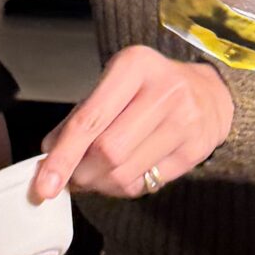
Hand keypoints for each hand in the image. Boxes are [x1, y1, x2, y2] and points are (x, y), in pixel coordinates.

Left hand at [35, 46, 233, 199]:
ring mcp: (185, 122)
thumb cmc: (150, 87)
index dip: (63, 157)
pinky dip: (122, 188)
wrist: (210, 93)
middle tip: (71, 178)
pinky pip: (145, 184)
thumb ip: (82, 116)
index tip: (44, 184)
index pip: (90, 119)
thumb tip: (50, 155)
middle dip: (80, 173)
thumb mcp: (115, 85)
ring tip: (94, 177)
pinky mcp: (195, 151)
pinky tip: (120, 176)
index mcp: (135, 66)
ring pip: (124, 174)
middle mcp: (164, 91)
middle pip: (107, 152)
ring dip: (99, 184)